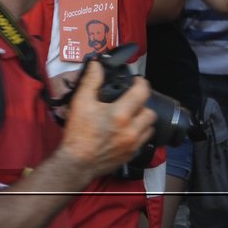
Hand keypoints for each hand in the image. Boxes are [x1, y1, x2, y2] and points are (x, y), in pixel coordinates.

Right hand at [57, 60, 155, 177]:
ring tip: (130, 116)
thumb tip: (97, 65)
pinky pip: (143, 141)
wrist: (78, 162)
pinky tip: (126, 131)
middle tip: (131, 101)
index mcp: (120, 114)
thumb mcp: (81, 102)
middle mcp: (132, 130)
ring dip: (142, 120)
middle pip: (150, 112)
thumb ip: (91, 81)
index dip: (141, 83)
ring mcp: (134, 144)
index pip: (142, 93)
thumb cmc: (78, 132)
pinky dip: (138, 133)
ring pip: (149, 128)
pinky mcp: (132, 155)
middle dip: (142, 104)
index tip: (136, 81)